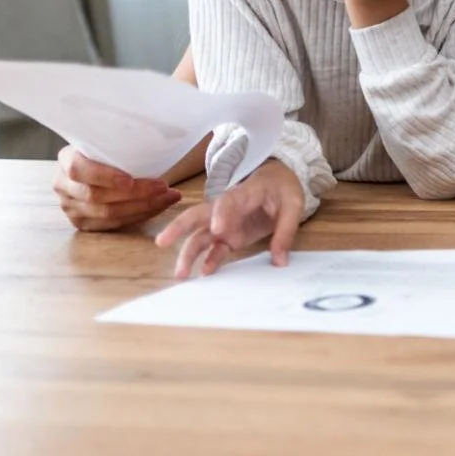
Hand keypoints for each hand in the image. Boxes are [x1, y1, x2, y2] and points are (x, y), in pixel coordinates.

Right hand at [53, 145, 180, 230]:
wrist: (95, 165)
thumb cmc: (107, 150)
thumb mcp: (106, 140)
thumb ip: (118, 140)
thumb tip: (152, 132)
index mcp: (66, 159)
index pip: (79, 170)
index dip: (104, 176)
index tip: (130, 179)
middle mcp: (63, 185)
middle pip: (97, 196)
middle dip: (135, 194)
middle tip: (163, 187)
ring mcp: (70, 207)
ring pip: (107, 213)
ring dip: (143, 207)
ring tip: (168, 197)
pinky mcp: (81, 223)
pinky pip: (112, 224)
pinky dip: (138, 216)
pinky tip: (157, 207)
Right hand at [154, 158, 304, 276]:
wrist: (277, 181)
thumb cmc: (282, 188)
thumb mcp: (293, 204)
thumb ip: (286, 231)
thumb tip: (280, 261)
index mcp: (244, 193)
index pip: (228, 201)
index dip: (221, 213)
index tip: (217, 229)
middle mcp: (227, 209)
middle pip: (198, 215)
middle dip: (179, 227)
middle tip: (162, 241)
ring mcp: (225, 223)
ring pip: (200, 236)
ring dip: (188, 253)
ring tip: (180, 274)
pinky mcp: (229, 236)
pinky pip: (214, 248)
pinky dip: (208, 260)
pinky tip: (203, 273)